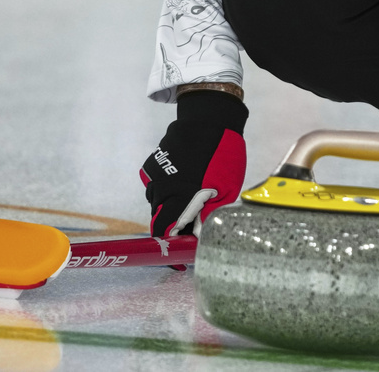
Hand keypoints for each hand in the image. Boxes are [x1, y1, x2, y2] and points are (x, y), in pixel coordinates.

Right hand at [140, 90, 248, 237]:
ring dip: (169, 210)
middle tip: (188, 234)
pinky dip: (166, 192)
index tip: (176, 260)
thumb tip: (199, 237)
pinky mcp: (153, 165)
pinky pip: (155, 187)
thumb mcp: (225, 189)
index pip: (166, 232)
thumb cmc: (223, 154)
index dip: (170, 247)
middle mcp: (163, 188)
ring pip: (156, 203)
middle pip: (159, 220)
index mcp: (181, 197)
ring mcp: (155, 176)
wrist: (209, 118)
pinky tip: (182, 185)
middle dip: (172, 230)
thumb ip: (209, 214)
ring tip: (190, 205)